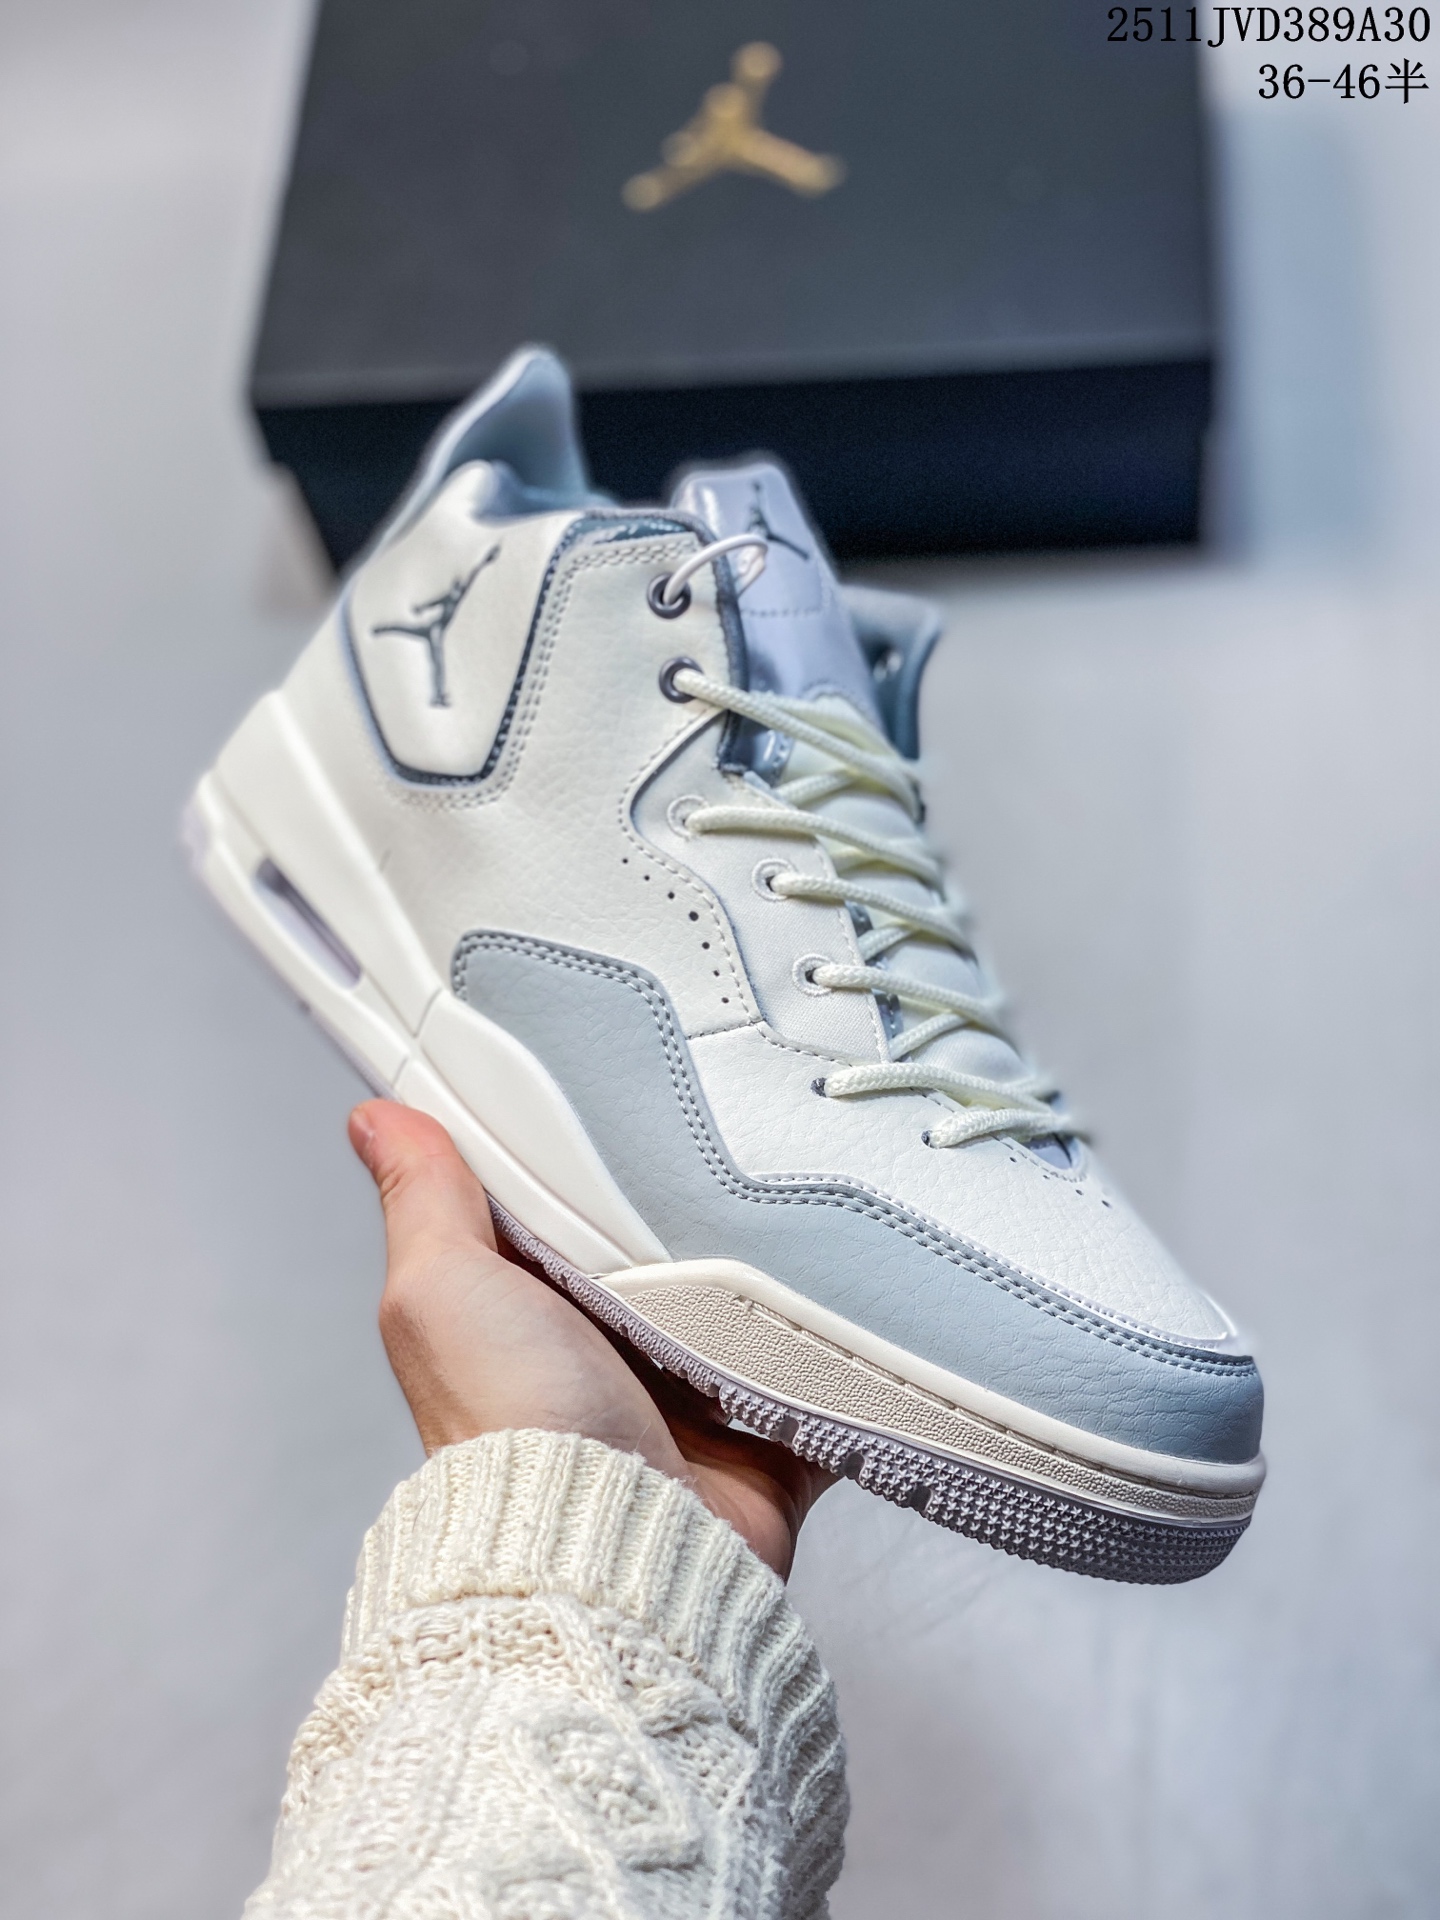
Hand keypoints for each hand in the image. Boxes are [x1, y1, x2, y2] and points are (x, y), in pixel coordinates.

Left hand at [349, 1100, 830, 1578]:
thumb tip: (376, 1121)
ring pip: (756, 1300)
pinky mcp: (768, 1435)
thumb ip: (425, 1199)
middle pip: (671, 1246)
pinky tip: (864, 1286)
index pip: (567, 1202)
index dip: (590, 1146)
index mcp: (535, 1306)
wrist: (612, 1549)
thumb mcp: (443, 1288)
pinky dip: (846, 1342)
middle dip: (705, 1199)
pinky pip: (826, 1372)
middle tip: (746, 1130)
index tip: (629, 1080)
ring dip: (782, 1263)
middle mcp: (613, 1349)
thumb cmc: (513, 1427)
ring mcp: (696, 1396)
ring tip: (816, 1191)